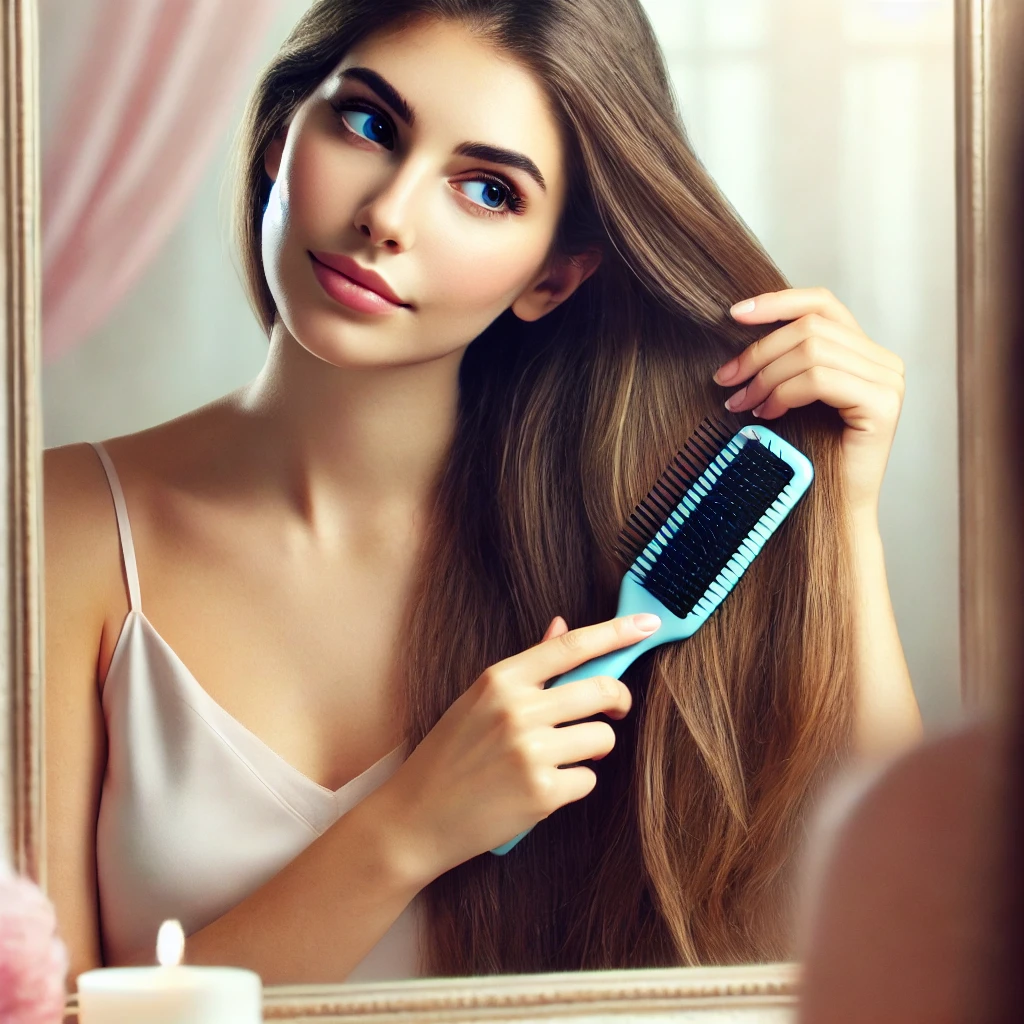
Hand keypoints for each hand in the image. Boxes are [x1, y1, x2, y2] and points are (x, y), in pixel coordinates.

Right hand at [380, 612, 660, 879]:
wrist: (415, 817)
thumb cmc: (449, 755)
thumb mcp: (479, 701)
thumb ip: (527, 666)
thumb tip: (561, 626)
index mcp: (500, 680)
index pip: (570, 645)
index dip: (616, 632)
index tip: (648, 623)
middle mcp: (517, 710)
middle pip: (601, 689)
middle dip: (618, 699)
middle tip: (614, 708)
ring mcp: (530, 752)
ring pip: (601, 738)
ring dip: (591, 749)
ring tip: (557, 758)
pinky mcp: (542, 793)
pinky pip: (588, 779)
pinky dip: (573, 784)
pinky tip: (541, 789)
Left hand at [714, 287, 904, 516]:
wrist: (828, 512)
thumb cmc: (806, 457)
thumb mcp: (789, 397)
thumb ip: (783, 361)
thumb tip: (736, 328)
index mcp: (864, 352)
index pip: (822, 303)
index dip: (777, 301)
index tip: (733, 314)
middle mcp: (883, 361)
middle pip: (809, 327)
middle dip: (758, 352)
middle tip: (725, 381)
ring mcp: (888, 381)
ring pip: (811, 350)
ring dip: (765, 375)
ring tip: (741, 403)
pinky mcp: (882, 404)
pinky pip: (819, 378)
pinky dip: (784, 392)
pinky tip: (766, 413)